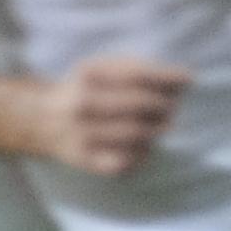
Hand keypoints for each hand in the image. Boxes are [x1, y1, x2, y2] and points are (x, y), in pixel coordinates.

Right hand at [32, 56, 189, 175]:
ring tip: (159, 124)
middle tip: (171, 107)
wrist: (41, 120)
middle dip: (165, 106)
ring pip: (138, 135)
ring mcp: (81, 134)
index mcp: (88, 75)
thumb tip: (186, 79)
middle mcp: (81, 104)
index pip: (136, 76)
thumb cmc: (89, 90)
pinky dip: (143, 153)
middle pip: (140, 105)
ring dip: (158, 129)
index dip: (166, 77)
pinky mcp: (85, 160)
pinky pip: (128, 161)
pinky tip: (141, 145)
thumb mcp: (105, 69)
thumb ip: (143, 70)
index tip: (188, 79)